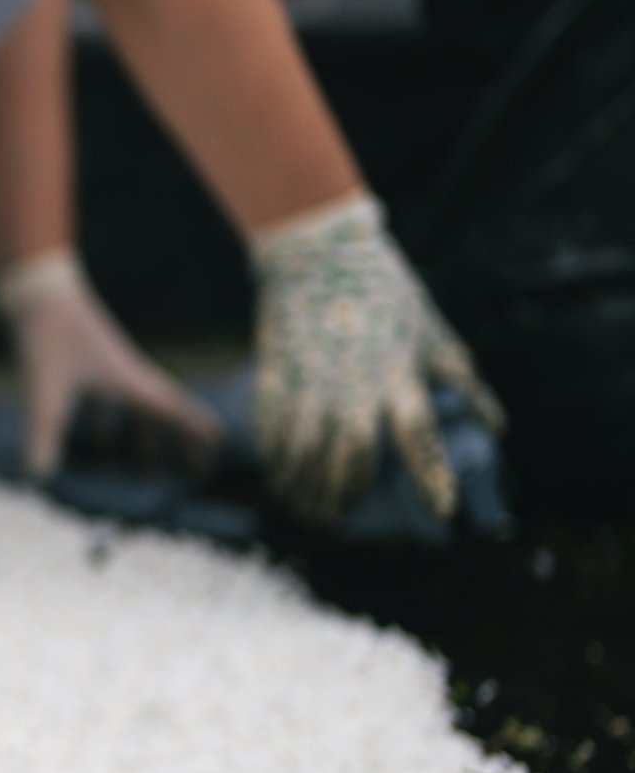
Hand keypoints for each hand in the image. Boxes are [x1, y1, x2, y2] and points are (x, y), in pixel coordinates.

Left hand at [0, 253, 223, 478]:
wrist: (35, 289)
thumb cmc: (49, 336)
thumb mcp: (47, 389)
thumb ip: (46, 432)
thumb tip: (42, 476)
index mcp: (130, 381)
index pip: (175, 411)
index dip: (196, 431)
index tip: (222, 450)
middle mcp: (125, 375)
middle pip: (160, 414)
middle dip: (177, 443)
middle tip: (195, 471)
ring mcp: (104, 368)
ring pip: (133, 408)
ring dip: (142, 434)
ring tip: (145, 463)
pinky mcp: (81, 364)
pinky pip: (103, 400)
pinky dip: (104, 422)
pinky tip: (93, 440)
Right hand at [250, 195, 504, 521]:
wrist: (315, 256)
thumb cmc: (384, 292)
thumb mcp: (431, 333)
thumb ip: (462, 382)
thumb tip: (497, 427)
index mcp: (398, 376)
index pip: (419, 437)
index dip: (433, 477)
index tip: (444, 511)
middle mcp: (354, 387)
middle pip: (353, 457)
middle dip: (349, 494)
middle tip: (344, 517)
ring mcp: (312, 384)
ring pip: (308, 453)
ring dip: (308, 488)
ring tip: (312, 510)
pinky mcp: (278, 378)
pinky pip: (276, 432)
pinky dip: (279, 461)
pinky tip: (282, 477)